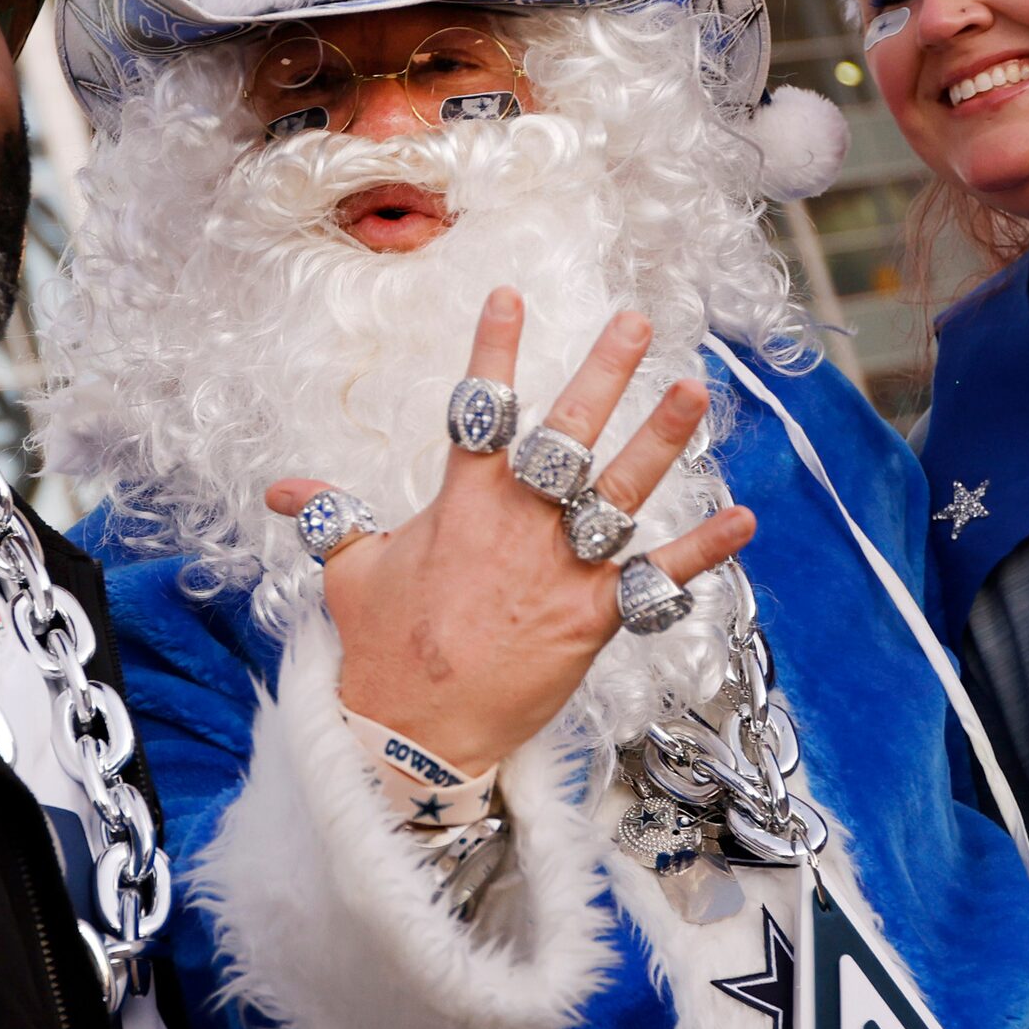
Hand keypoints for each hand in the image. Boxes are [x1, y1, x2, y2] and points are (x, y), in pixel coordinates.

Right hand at [266, 289, 754, 775]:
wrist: (414, 732)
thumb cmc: (381, 652)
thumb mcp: (349, 573)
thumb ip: (331, 517)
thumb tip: (284, 491)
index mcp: (460, 503)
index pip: (479, 408)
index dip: (494, 348)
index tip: (512, 295)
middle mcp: (517, 523)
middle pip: (568, 432)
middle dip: (604, 372)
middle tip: (635, 322)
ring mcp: (560, 567)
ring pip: (621, 489)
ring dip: (661, 438)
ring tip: (694, 390)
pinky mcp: (593, 616)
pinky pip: (658, 579)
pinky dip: (703, 552)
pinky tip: (744, 520)